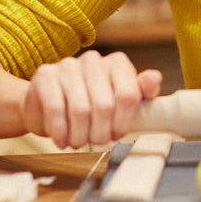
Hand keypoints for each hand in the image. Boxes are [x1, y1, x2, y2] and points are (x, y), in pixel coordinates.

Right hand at [20, 50, 163, 148]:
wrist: (46, 104)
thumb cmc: (90, 104)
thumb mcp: (119, 101)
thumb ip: (140, 92)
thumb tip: (154, 78)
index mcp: (117, 63)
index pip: (128, 94)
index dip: (123, 122)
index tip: (117, 134)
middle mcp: (93, 60)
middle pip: (104, 106)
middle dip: (101, 133)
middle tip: (96, 141)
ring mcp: (67, 66)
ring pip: (80, 110)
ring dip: (80, 135)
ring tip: (79, 141)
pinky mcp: (45, 76)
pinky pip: (56, 110)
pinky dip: (61, 132)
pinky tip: (62, 140)